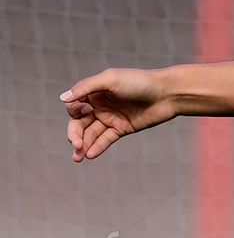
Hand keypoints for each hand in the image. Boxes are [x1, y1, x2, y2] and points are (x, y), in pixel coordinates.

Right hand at [60, 68, 175, 161]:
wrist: (166, 94)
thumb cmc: (139, 81)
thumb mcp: (110, 80)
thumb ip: (86, 88)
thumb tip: (63, 98)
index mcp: (94, 91)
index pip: (74, 106)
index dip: (74, 111)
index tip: (84, 111)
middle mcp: (99, 105)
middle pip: (79, 123)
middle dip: (75, 134)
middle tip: (76, 144)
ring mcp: (110, 118)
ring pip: (91, 134)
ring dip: (83, 145)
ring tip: (78, 157)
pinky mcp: (122, 129)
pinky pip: (106, 140)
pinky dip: (97, 147)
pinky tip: (90, 155)